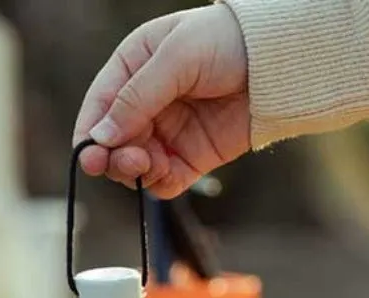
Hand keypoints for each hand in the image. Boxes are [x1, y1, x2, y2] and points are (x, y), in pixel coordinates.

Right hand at [73, 5, 248, 198]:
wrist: (279, 63)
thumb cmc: (226, 42)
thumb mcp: (176, 58)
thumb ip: (137, 97)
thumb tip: (100, 137)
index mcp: (133, 69)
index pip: (99, 108)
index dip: (89, 134)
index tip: (90, 156)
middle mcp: (145, 105)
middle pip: (112, 143)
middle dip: (114, 156)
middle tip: (130, 159)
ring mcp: (167, 134)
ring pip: (134, 166)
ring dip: (135, 170)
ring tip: (149, 162)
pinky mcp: (189, 159)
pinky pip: (163, 182)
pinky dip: (159, 183)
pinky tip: (165, 172)